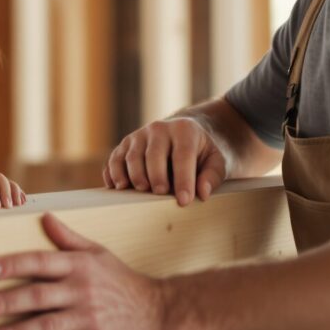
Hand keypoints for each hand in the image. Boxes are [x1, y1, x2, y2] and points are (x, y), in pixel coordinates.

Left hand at [0, 213, 167, 329]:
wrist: (162, 314)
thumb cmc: (124, 283)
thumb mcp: (99, 255)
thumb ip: (68, 239)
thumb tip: (44, 216)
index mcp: (78, 267)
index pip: (39, 262)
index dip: (12, 265)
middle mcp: (81, 291)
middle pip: (36, 296)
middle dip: (5, 302)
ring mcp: (88, 319)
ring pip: (45, 326)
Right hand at [103, 117, 231, 204]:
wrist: (184, 134)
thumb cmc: (202, 152)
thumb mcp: (216, 161)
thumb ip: (212, 176)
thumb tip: (202, 193)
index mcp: (184, 130)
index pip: (183, 155)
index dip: (183, 179)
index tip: (184, 200)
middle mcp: (159, 129)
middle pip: (153, 153)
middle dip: (156, 175)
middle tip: (160, 193)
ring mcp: (139, 136)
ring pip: (132, 156)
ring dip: (134, 175)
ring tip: (140, 191)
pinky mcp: (125, 145)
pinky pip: (115, 159)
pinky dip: (113, 173)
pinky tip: (118, 187)